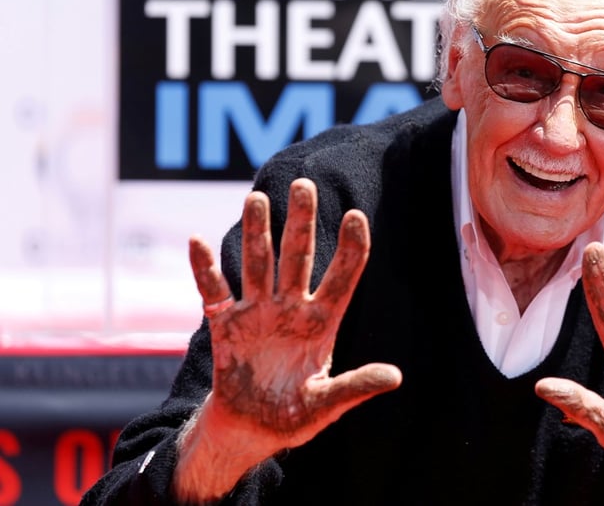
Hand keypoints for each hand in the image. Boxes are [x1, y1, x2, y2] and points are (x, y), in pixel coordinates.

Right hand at [179, 178, 400, 495]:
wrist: (250, 430)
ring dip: (256, 232)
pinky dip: (204, 268)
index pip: (342, 277)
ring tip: (256, 198)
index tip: (356, 216)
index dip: (350, 248)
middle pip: (298, 257)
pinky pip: (214, 291)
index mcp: (322, 323)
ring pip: (258, 264)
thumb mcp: (328, 404)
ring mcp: (258, 312)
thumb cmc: (295, 416)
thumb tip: (395, 377)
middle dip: (300, 222)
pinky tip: (196, 241)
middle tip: (303, 184)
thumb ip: (356, 387)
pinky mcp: (226, 325)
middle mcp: (291, 309)